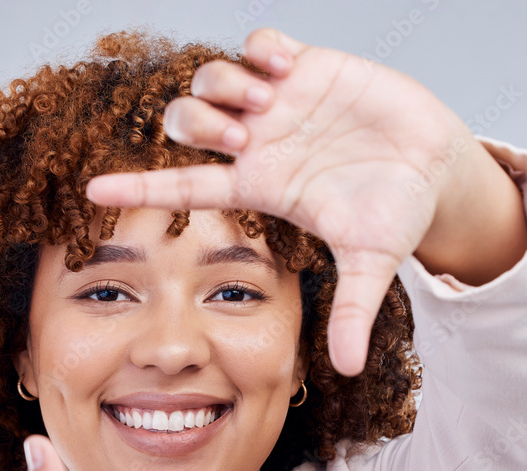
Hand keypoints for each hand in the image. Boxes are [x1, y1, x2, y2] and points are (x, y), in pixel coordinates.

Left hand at [85, 27, 472, 376]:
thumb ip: (352, 311)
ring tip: (269, 101)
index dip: (138, 190)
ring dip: (225, 85)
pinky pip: (260, 43)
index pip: (184, 188)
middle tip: (242, 137)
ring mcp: (278, 104)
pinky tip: (286, 68)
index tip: (92, 193)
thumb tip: (350, 371)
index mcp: (260, 188)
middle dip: (197, 124)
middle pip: (184, 124)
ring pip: (211, 79)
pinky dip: (260, 49)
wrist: (434, 167)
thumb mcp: (371, 262)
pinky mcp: (307, 67)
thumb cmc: (396, 214)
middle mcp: (258, 144)